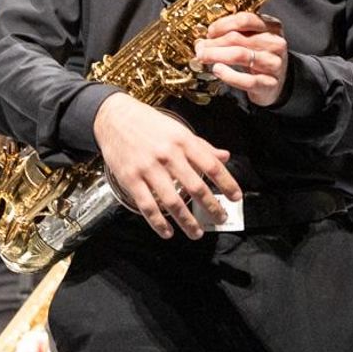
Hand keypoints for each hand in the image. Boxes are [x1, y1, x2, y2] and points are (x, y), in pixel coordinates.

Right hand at [92, 92, 241, 239]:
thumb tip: (225, 157)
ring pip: (173, 201)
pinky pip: (148, 206)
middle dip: (212, 207)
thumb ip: (202, 146)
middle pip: (196, 187)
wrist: (115, 118)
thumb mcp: (179, 130)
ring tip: (197, 233)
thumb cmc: (151, 125)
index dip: (227, 183)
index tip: (236, 198)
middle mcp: (168, 155)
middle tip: (221, 218)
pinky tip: (168, 232)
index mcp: (184, 142)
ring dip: (187, 221)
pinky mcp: (130, 179)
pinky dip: (159, 223)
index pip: (212, 166)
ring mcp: (148, 168)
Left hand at [194, 12, 288, 106]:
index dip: (223, 25)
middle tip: (200, 47)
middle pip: (238, 38)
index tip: (209, 32)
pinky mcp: (270, 84)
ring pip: (241, 55)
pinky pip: (246, 79)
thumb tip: (207, 34)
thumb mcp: (255, 39)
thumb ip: (237, 33)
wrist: (276, 83)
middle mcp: (276, 44)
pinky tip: (217, 70)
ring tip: (203, 57)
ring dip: (216, 55)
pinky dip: (228, 74)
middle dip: (214, 42)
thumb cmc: (260, 57)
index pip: (245, 20)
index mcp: (272, 27)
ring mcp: (274, 64)